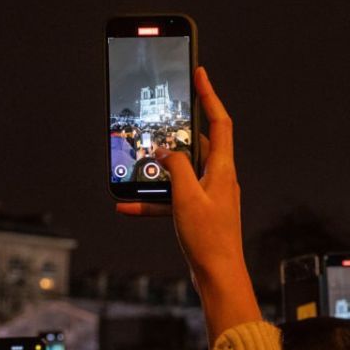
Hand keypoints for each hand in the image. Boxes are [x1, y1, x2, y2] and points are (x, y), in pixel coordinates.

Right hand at [116, 67, 259, 341]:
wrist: (218, 276)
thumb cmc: (209, 239)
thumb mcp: (187, 198)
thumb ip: (176, 168)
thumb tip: (168, 151)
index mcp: (223, 170)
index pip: (220, 122)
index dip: (210, 96)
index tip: (200, 73)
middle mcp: (220, 179)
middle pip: (199, 144)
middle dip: (176, 133)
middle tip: (158, 118)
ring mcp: (209, 195)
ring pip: (181, 173)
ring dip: (158, 171)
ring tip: (135, 165)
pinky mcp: (199, 213)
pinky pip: (172, 199)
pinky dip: (152, 200)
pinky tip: (126, 205)